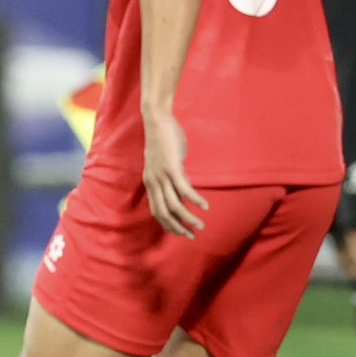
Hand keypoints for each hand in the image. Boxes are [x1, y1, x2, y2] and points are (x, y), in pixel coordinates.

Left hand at [142, 108, 209, 238]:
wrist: (157, 120)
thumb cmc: (164, 140)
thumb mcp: (166, 163)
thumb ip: (172, 177)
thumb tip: (183, 187)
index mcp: (150, 183)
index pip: (157, 211)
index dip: (168, 224)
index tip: (182, 233)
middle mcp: (153, 182)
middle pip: (163, 213)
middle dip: (177, 227)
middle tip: (192, 236)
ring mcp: (161, 176)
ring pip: (174, 205)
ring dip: (188, 218)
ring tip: (201, 225)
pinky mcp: (172, 168)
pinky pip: (184, 189)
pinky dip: (194, 200)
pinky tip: (204, 206)